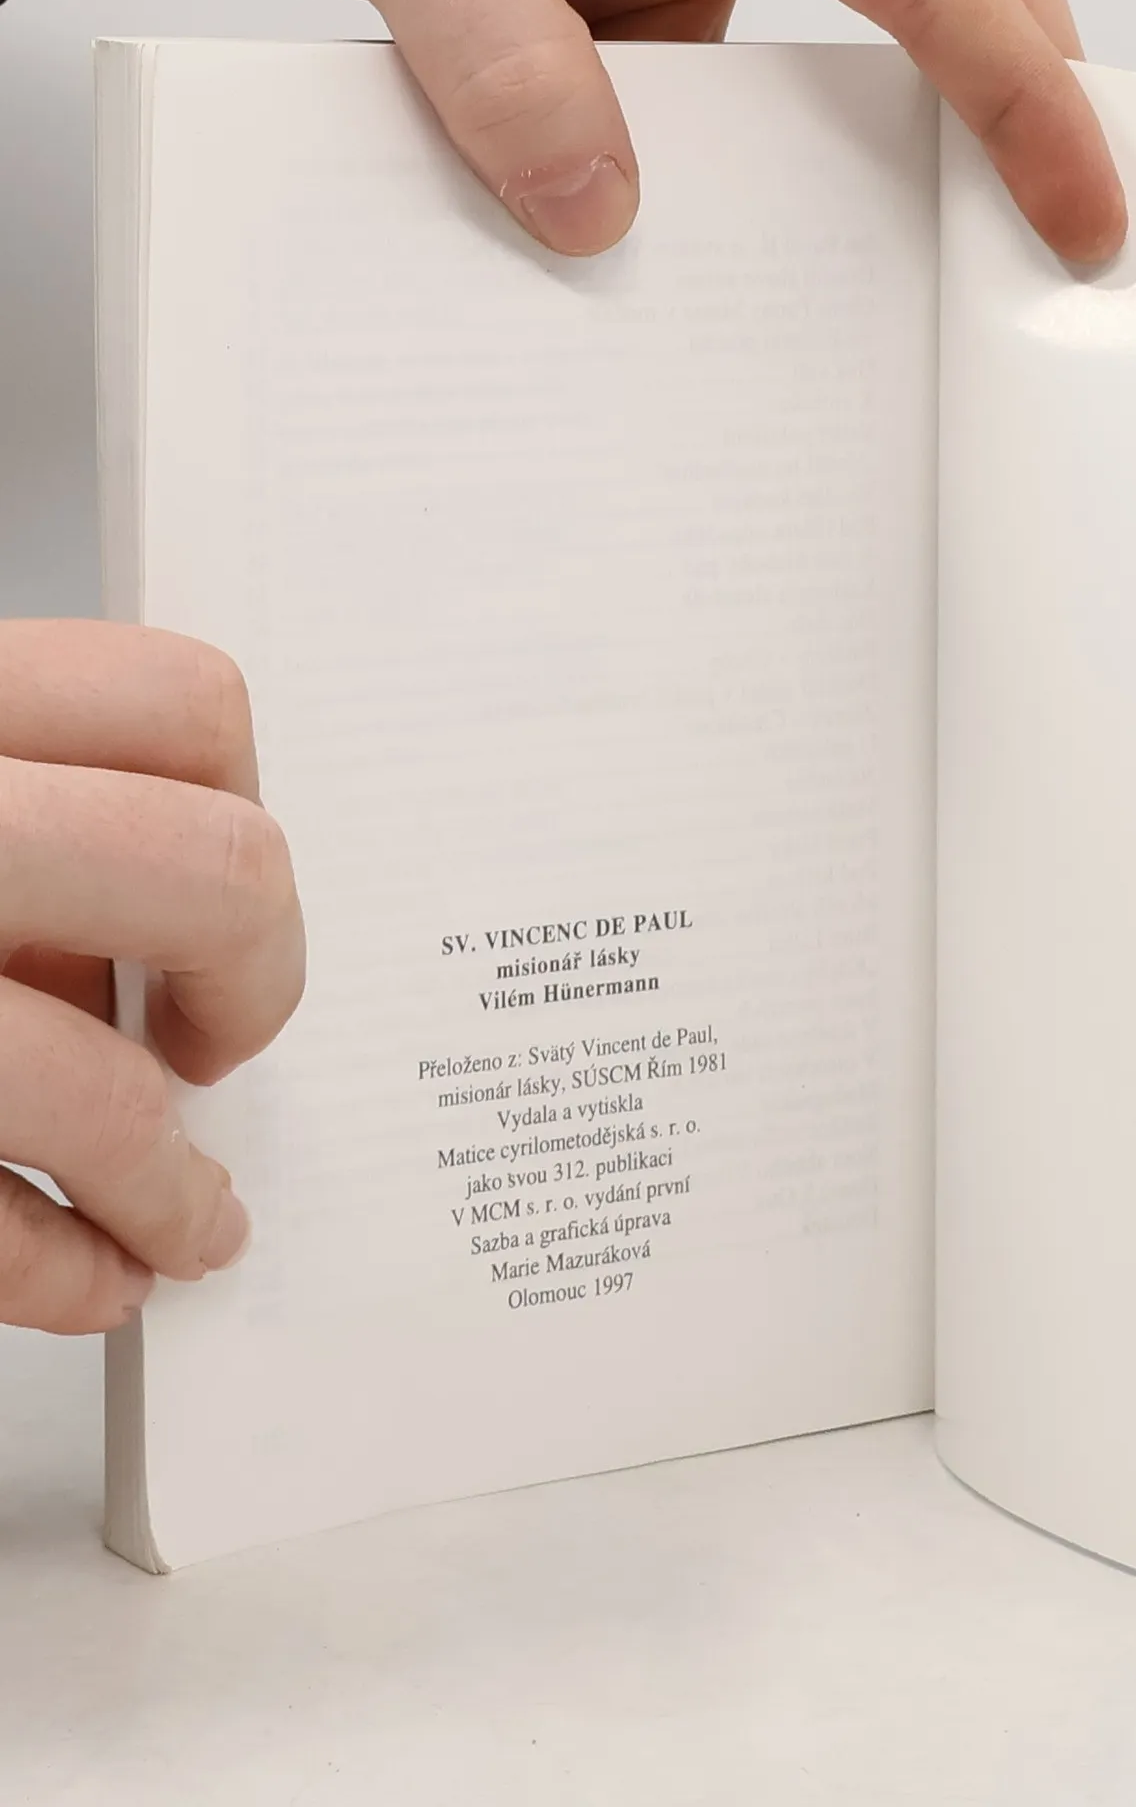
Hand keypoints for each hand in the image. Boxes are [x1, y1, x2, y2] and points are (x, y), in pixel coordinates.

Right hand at [0, 624, 305, 1334]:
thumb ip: (29, 823)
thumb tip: (163, 938)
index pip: (185, 702)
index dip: (242, 800)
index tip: (228, 887)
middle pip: (215, 873)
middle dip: (260, 981)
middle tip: (226, 1043)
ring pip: (106, 1088)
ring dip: (166, 1185)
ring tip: (182, 1222)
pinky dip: (65, 1273)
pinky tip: (89, 1279)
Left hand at [149, 0, 1127, 263]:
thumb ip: (493, 46)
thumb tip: (597, 215)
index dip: (1023, 83)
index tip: (1078, 205)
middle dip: (1027, 104)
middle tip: (1074, 246)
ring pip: (856, 60)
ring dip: (901, 164)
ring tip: (947, 292)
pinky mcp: (643, 21)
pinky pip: (738, 119)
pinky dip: (763, 203)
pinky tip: (759, 289)